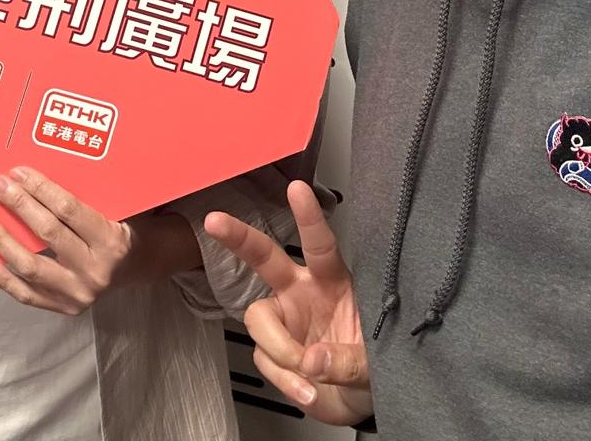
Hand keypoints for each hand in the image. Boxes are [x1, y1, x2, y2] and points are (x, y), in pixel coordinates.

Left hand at [0, 167, 136, 314]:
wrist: (139, 266)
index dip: (40, 189)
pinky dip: (1, 278)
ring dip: (1, 240)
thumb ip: (86, 196)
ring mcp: (78, 293)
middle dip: (18, 205)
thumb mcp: (116, 208)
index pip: (68, 210)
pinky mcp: (64, 307)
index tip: (18, 172)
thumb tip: (36, 176)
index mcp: (110, 240)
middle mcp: (95, 269)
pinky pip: (26, 294)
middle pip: (47, 233)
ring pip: (30, 266)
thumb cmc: (123, 228)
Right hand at [204, 181, 371, 425]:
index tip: (296, 189)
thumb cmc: (374, 366)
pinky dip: (285, 380)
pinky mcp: (273, 351)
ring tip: (308, 376)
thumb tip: (311, 360)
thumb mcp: (375, 363)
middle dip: (239, 238)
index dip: (307, 217)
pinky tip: (306, 390)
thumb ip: (346, 361)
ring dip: (280, 350)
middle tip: (214, 221)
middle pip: (265, 259)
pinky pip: (265, 359)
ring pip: (259, 320)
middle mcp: (303, 293)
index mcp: (333, 282)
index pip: (320, 245)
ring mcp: (285, 320)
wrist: (362, 402)